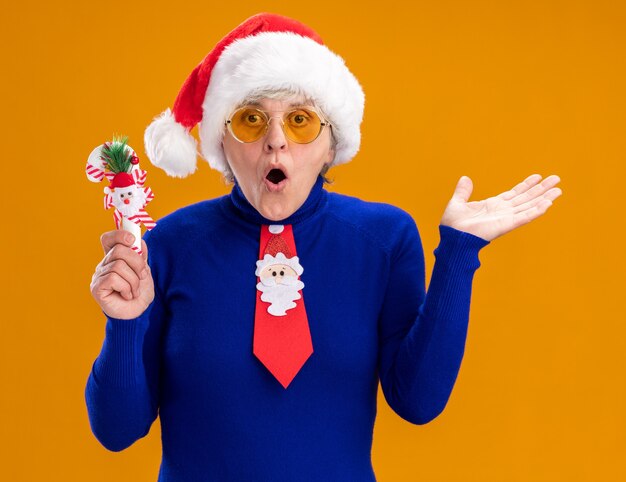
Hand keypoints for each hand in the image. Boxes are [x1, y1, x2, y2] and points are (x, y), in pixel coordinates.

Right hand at [90, 230, 154, 319]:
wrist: (139, 312)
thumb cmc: (140, 291)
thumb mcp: (144, 270)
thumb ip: (140, 255)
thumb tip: (138, 241)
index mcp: (114, 258)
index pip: (109, 239)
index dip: (119, 234)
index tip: (132, 240)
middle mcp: (104, 265)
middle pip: (119, 250)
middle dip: (137, 263)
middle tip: (142, 276)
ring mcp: (98, 276)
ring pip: (119, 266)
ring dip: (133, 280)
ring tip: (134, 290)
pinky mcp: (97, 288)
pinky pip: (113, 278)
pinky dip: (126, 287)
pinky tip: (126, 295)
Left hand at [440, 174, 561, 241]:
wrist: (452, 237)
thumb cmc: (453, 225)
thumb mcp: (457, 203)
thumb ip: (463, 191)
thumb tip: (465, 178)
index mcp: (493, 205)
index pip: (514, 193)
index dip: (526, 185)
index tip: (538, 176)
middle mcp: (503, 211)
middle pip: (527, 198)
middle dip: (541, 189)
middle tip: (556, 178)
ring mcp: (506, 218)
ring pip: (530, 206)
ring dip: (544, 198)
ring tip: (558, 190)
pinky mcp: (506, 225)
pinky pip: (525, 217)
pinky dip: (536, 211)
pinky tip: (548, 204)